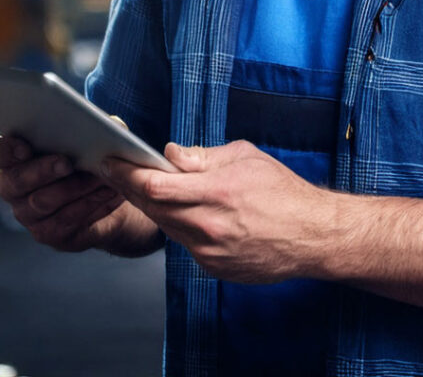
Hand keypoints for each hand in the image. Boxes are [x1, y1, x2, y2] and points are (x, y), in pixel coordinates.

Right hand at [0, 134, 157, 255]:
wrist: (114, 190)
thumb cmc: (95, 153)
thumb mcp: (97, 134)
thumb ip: (95, 124)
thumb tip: (108, 123)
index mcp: (16, 155)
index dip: (3, 150)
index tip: (24, 148)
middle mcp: (14, 186)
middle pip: (14, 182)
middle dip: (42, 171)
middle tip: (67, 163)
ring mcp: (27, 213)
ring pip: (42, 202)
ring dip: (73, 187)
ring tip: (98, 177)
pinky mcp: (47, 233)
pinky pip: (63, 221)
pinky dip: (87, 204)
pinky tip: (105, 193)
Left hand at [102, 140, 334, 282]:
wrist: (311, 235)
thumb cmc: (282, 190)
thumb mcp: (245, 157)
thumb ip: (203, 157)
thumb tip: (170, 154)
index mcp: (216, 193)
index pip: (155, 186)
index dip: (127, 173)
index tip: (110, 161)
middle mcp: (208, 227)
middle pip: (151, 208)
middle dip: (128, 187)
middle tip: (112, 170)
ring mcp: (209, 252)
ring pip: (165, 226)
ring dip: (149, 207)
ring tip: (138, 186)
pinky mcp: (213, 268)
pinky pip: (184, 242)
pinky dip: (176, 224)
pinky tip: (175, 210)